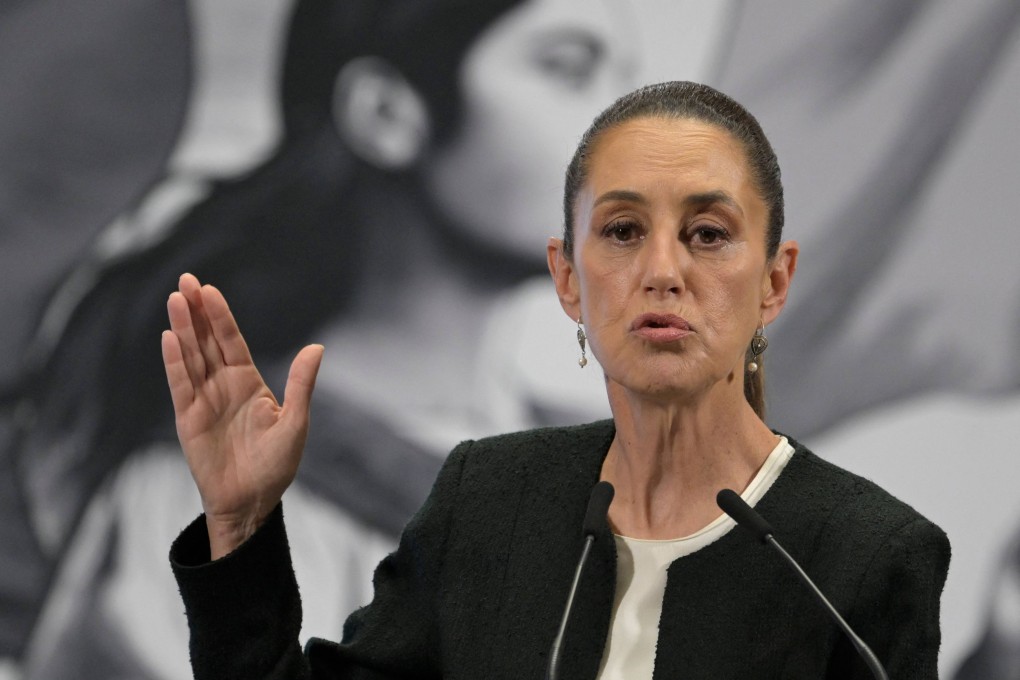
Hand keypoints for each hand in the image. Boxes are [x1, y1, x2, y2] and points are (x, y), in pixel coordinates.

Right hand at [161, 273, 322, 558]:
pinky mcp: (187, 419)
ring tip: (174, 299)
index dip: (221, 316)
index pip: (232, 342)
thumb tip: (317, 347)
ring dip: (183, 329)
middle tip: (185, 280)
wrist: (250, 503)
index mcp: (249, 383)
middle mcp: (223, 386)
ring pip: (191, 357)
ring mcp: (203, 401)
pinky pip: (180, 385)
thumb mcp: (295, 423)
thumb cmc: (275, 466)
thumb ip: (301, 384)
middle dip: (196, 312)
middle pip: (207, 342)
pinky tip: (170, 338)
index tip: (209, 290)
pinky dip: (175, 363)